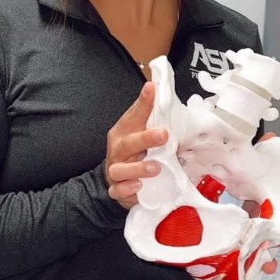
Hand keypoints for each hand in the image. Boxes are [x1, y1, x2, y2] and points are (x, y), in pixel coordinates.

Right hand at [106, 82, 167, 209]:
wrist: (119, 178)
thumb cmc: (133, 151)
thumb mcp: (140, 131)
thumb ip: (149, 113)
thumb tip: (156, 89)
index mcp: (123, 132)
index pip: (132, 115)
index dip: (142, 103)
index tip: (152, 89)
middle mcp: (117, 150)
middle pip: (127, 143)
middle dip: (145, 138)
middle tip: (163, 134)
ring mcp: (115, 170)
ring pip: (120, 169)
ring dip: (138, 168)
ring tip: (155, 168)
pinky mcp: (117, 188)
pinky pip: (118, 190)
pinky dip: (127, 189)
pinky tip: (138, 187)